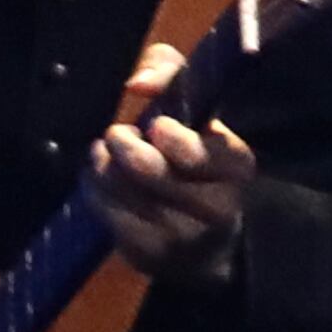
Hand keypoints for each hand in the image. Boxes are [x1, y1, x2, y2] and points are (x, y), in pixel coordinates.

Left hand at [86, 42, 258, 286]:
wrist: (213, 239)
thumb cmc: (201, 159)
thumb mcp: (202, 112)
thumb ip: (174, 75)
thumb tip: (138, 83)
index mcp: (236, 167)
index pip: (200, 152)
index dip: (173, 138)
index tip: (156, 126)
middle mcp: (215, 206)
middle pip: (151, 171)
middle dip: (125, 146)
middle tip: (118, 135)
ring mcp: (180, 236)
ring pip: (124, 192)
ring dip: (103, 166)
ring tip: (102, 152)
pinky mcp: (149, 256)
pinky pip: (108, 216)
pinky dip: (95, 191)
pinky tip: (97, 176)